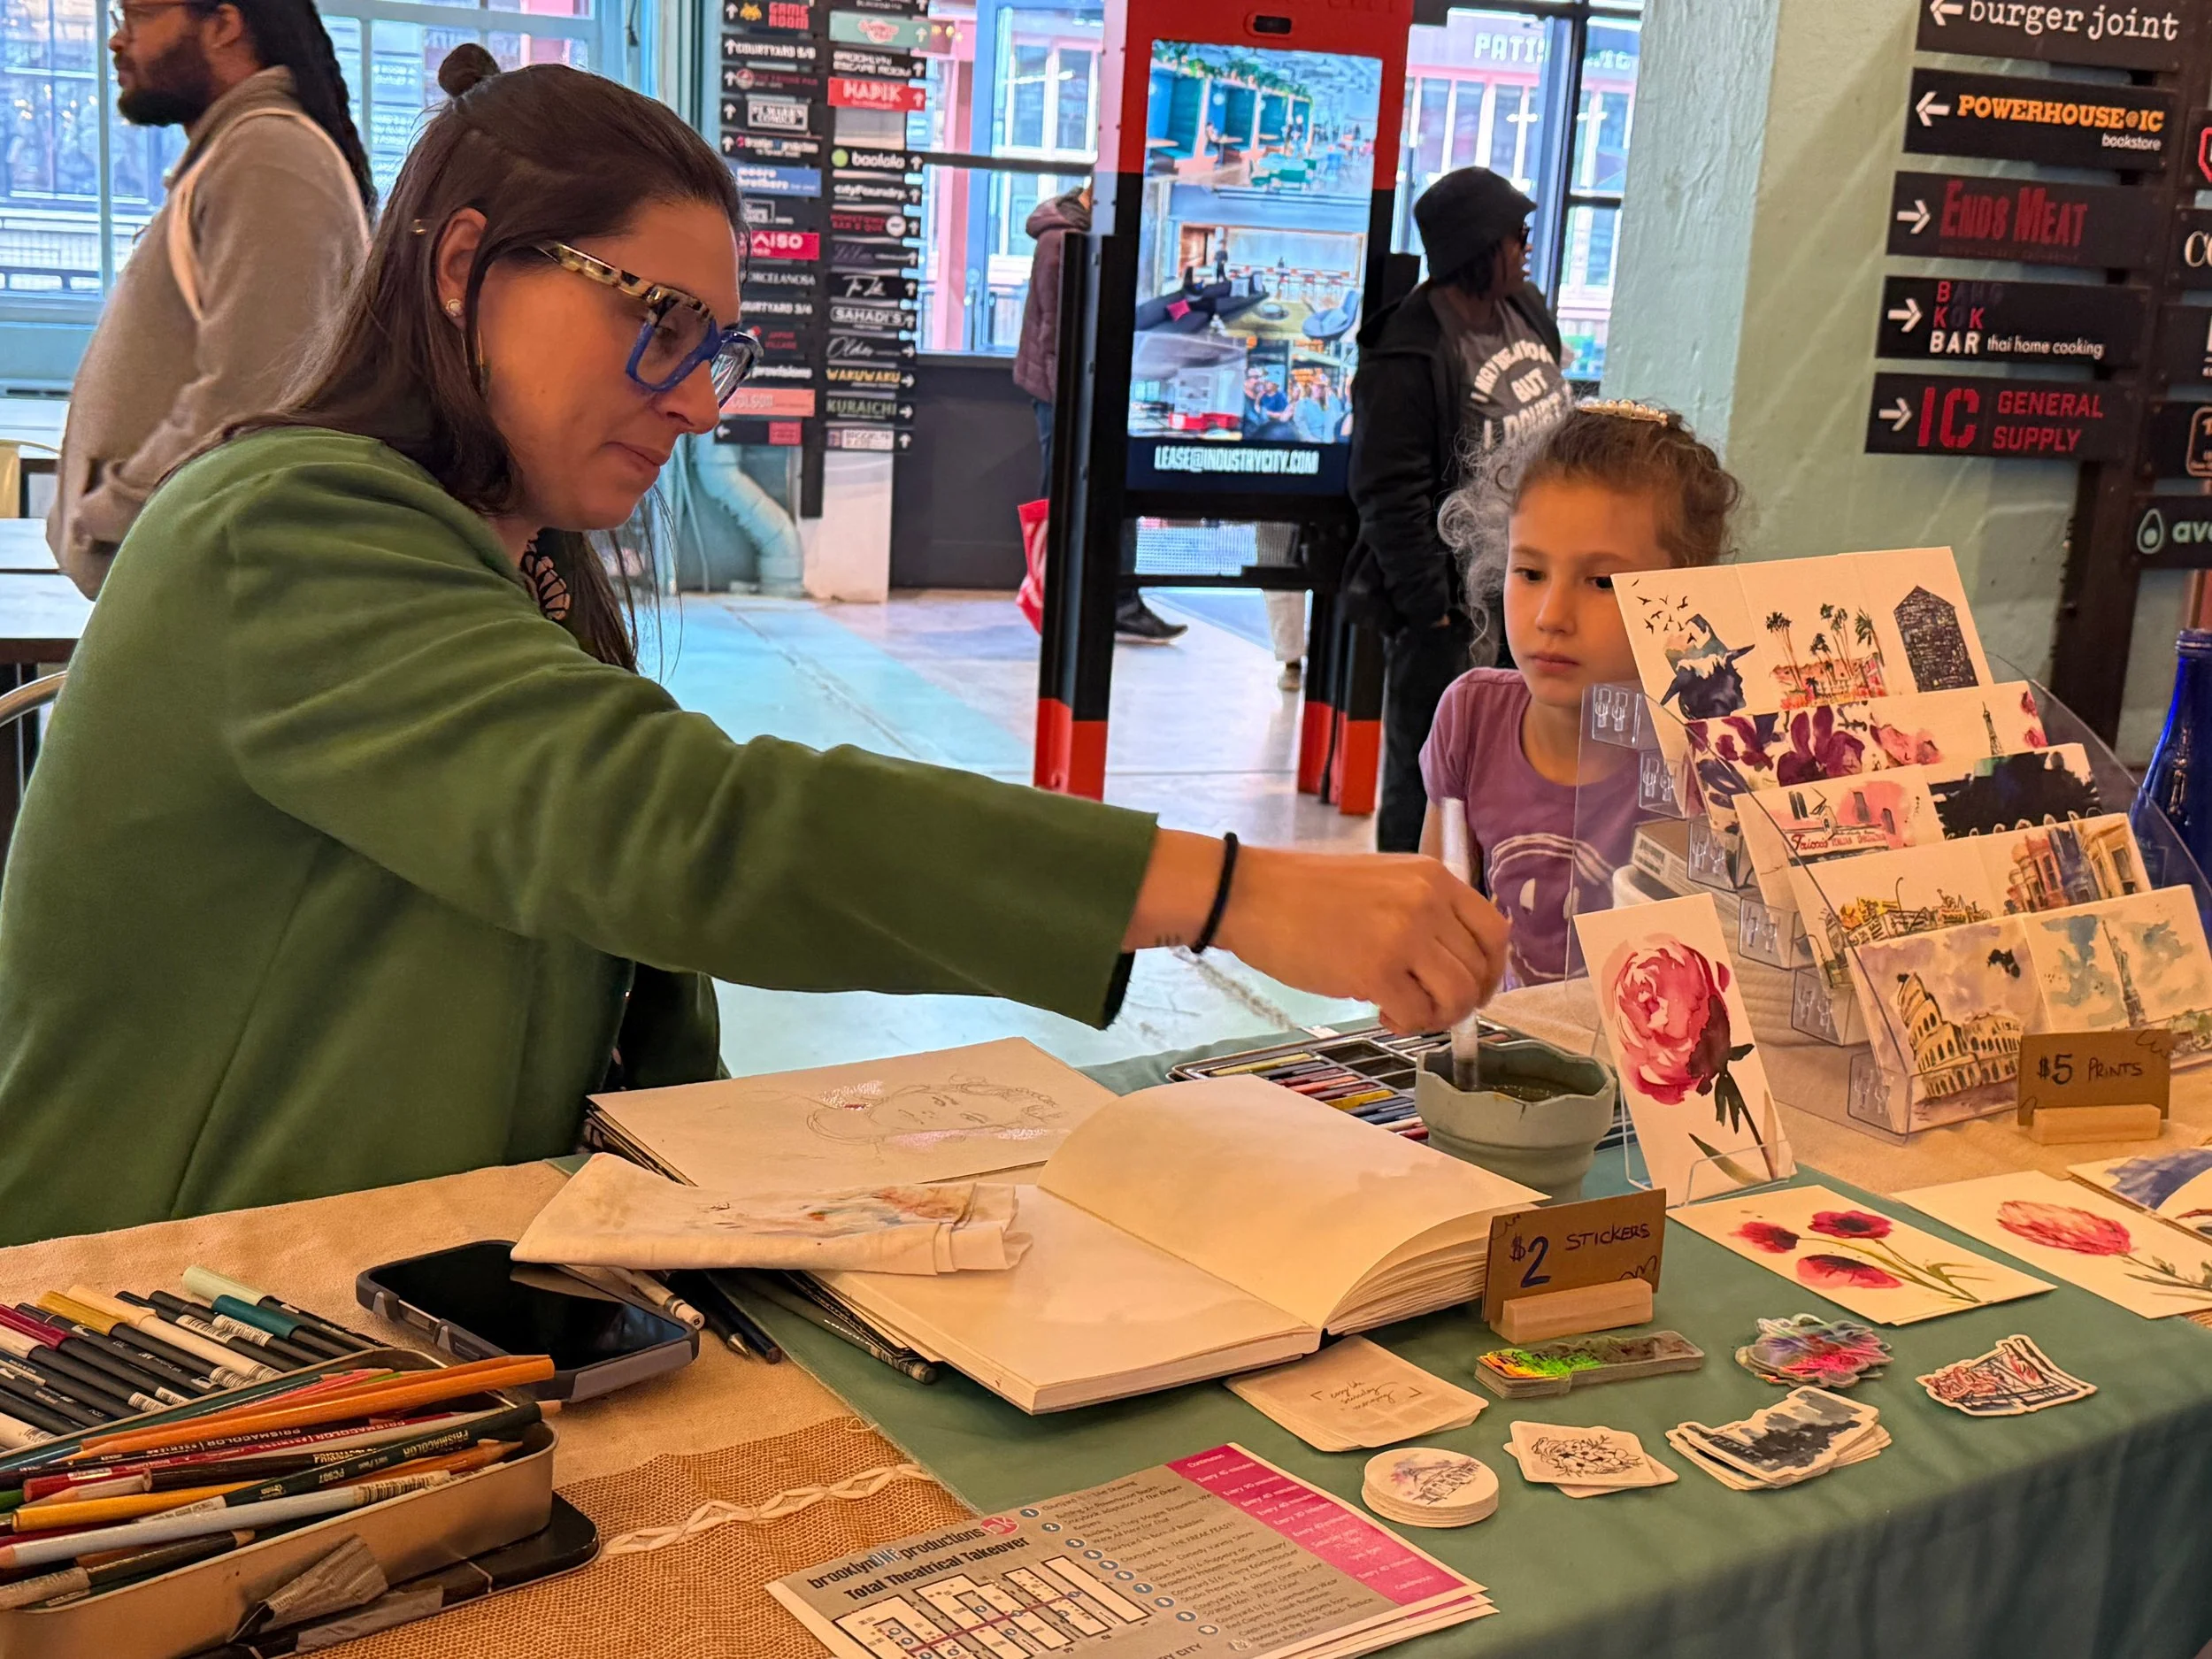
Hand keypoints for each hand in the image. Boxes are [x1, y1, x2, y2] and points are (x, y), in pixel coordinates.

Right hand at [1122, 832, 1508, 1031]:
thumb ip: (1421, 911)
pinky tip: (1379, 1011)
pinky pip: (1417, 1014)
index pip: (1494, 931)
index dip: (1491, 971)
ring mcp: (1404, 934)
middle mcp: (1426, 901)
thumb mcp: (1381, 883)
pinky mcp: (1376, 969)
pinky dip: (1405, 1024)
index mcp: (1432, 877)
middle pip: (1478, 970)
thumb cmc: (1304, 893)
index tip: (1473, 990)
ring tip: (1404, 1013)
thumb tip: (1452, 965)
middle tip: (1429, 1011)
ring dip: (1436, 1017)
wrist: (1250, 893)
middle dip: (1461, 1003)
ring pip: (1457, 996)